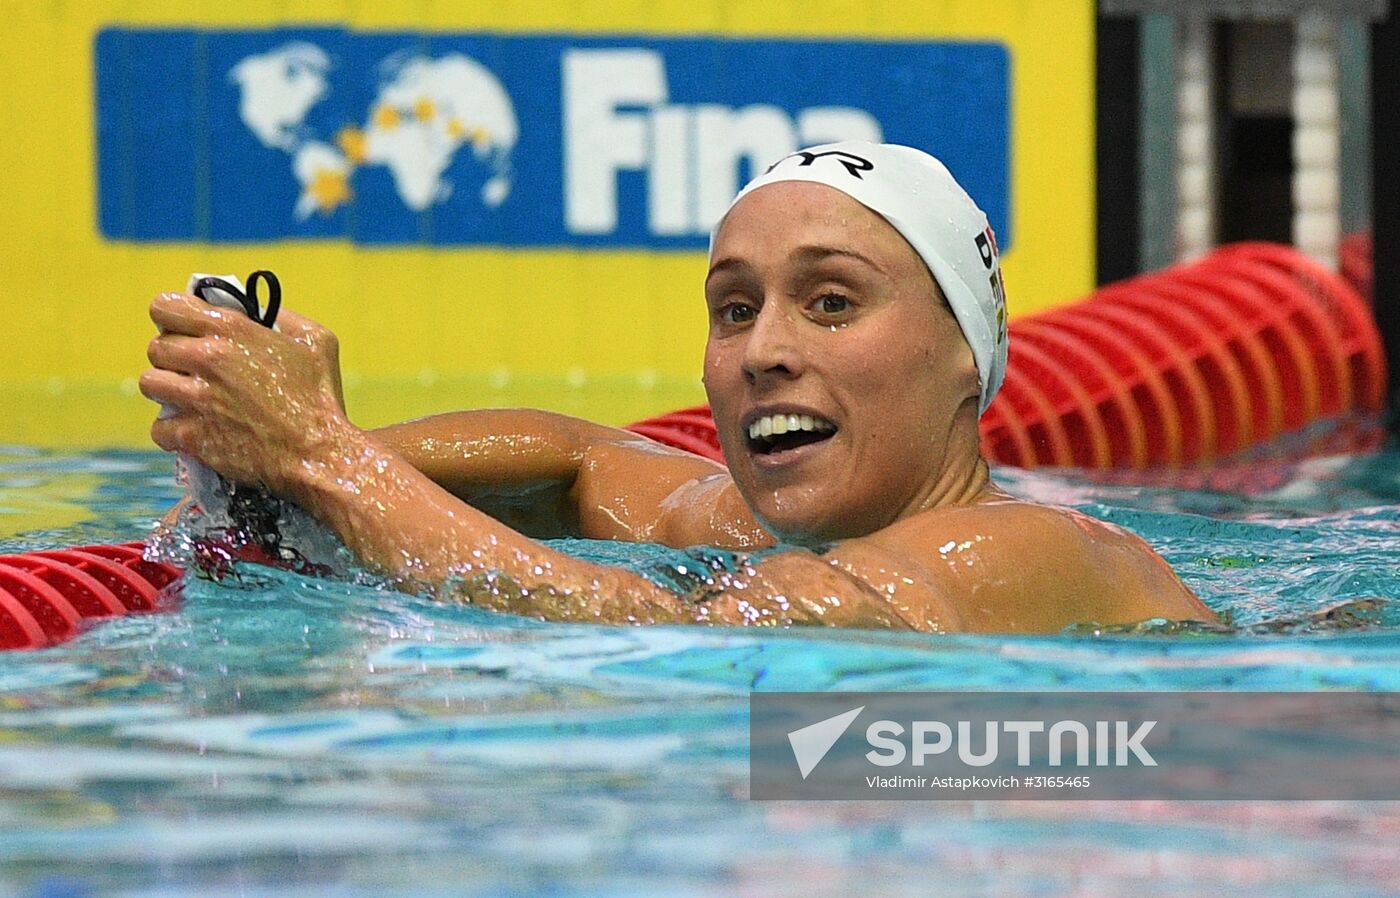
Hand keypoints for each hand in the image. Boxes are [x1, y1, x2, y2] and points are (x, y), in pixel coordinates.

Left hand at [139, 292, 352, 496]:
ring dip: (167, 391)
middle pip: (156, 348)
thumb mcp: (316, 341)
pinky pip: (158, 428)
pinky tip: (194, 431)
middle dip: (173, 358)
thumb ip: (283, 317)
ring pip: (150, 384)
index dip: (171, 318)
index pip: (165, 307)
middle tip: (195, 371)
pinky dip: (172, 432)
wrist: (318, 453)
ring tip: (190, 400)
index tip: (184, 330)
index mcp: (231, 330)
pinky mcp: (192, 436)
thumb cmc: (320, 397)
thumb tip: (259, 310)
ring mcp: (196, 399)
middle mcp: (207, 359)